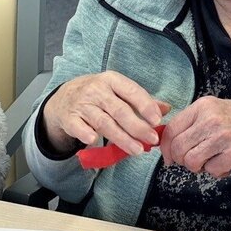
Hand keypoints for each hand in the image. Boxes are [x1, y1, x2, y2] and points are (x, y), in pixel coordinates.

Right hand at [41, 72, 167, 157]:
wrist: (63, 97)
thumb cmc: (97, 95)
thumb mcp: (117, 91)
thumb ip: (141, 100)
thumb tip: (166, 108)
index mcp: (111, 80)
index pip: (131, 91)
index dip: (145, 105)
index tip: (157, 120)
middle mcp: (96, 90)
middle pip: (119, 110)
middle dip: (137, 126)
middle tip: (152, 139)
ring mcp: (82, 104)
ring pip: (104, 123)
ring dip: (121, 138)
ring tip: (137, 150)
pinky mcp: (69, 118)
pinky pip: (79, 127)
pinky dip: (86, 134)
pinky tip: (96, 142)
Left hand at [159, 97, 230, 178]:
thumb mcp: (215, 111)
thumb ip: (192, 123)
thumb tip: (167, 142)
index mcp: (203, 106)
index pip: (172, 129)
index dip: (166, 148)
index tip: (169, 157)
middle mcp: (211, 119)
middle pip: (178, 148)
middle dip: (181, 160)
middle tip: (193, 161)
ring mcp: (223, 136)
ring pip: (191, 161)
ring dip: (198, 167)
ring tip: (210, 161)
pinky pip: (211, 170)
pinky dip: (216, 171)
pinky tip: (226, 163)